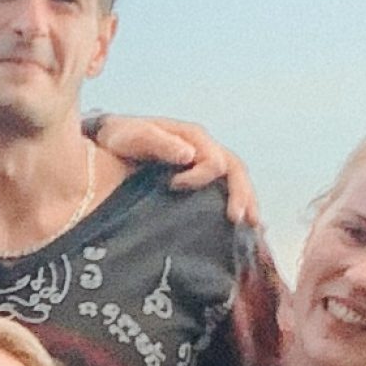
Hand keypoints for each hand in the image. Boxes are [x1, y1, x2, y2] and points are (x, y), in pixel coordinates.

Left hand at [90, 112, 258, 225]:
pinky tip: (247, 229)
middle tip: (239, 219)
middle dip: (241, 195)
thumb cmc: (122, 137)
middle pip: (235, 170)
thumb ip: (159, 143)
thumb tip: (188, 155)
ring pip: (236, 181)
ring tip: (253, 228)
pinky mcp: (201, 180)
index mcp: (193, 138)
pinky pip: (226, 191)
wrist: (112, 141)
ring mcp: (205, 164)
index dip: (199, 176)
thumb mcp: (134, 136)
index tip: (173, 186)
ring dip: (246, 203)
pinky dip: (239, 207)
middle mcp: (205, 149)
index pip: (213, 159)